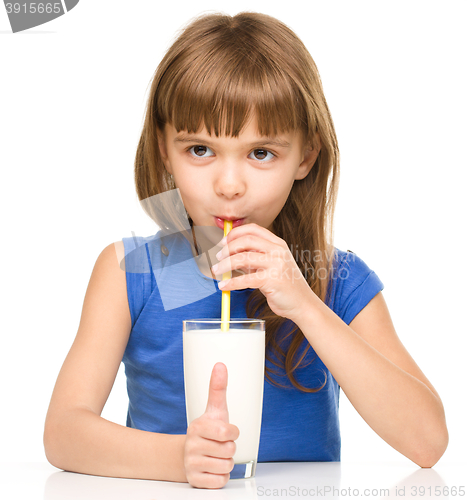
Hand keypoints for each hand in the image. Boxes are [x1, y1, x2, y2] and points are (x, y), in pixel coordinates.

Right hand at [184, 362, 239, 488]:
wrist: (187, 455)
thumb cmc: (207, 431)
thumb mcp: (214, 410)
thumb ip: (218, 388)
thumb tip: (220, 365)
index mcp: (198, 426)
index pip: (228, 432)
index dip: (232, 432)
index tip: (226, 431)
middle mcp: (192, 445)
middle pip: (229, 450)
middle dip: (229, 449)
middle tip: (219, 445)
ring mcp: (191, 463)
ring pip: (226, 466)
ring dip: (225, 463)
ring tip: (215, 456)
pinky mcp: (195, 480)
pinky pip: (220, 481)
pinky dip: (220, 477)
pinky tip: (212, 468)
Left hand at [213, 223, 317, 321]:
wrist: (302, 303)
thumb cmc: (284, 284)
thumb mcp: (271, 265)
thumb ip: (254, 257)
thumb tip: (229, 253)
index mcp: (277, 244)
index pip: (253, 229)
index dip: (234, 233)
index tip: (223, 242)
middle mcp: (278, 251)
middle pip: (246, 240)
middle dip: (227, 248)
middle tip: (217, 257)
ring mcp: (276, 264)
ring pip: (243, 258)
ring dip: (225, 265)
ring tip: (216, 271)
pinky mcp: (273, 280)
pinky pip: (245, 279)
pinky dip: (231, 283)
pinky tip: (223, 286)